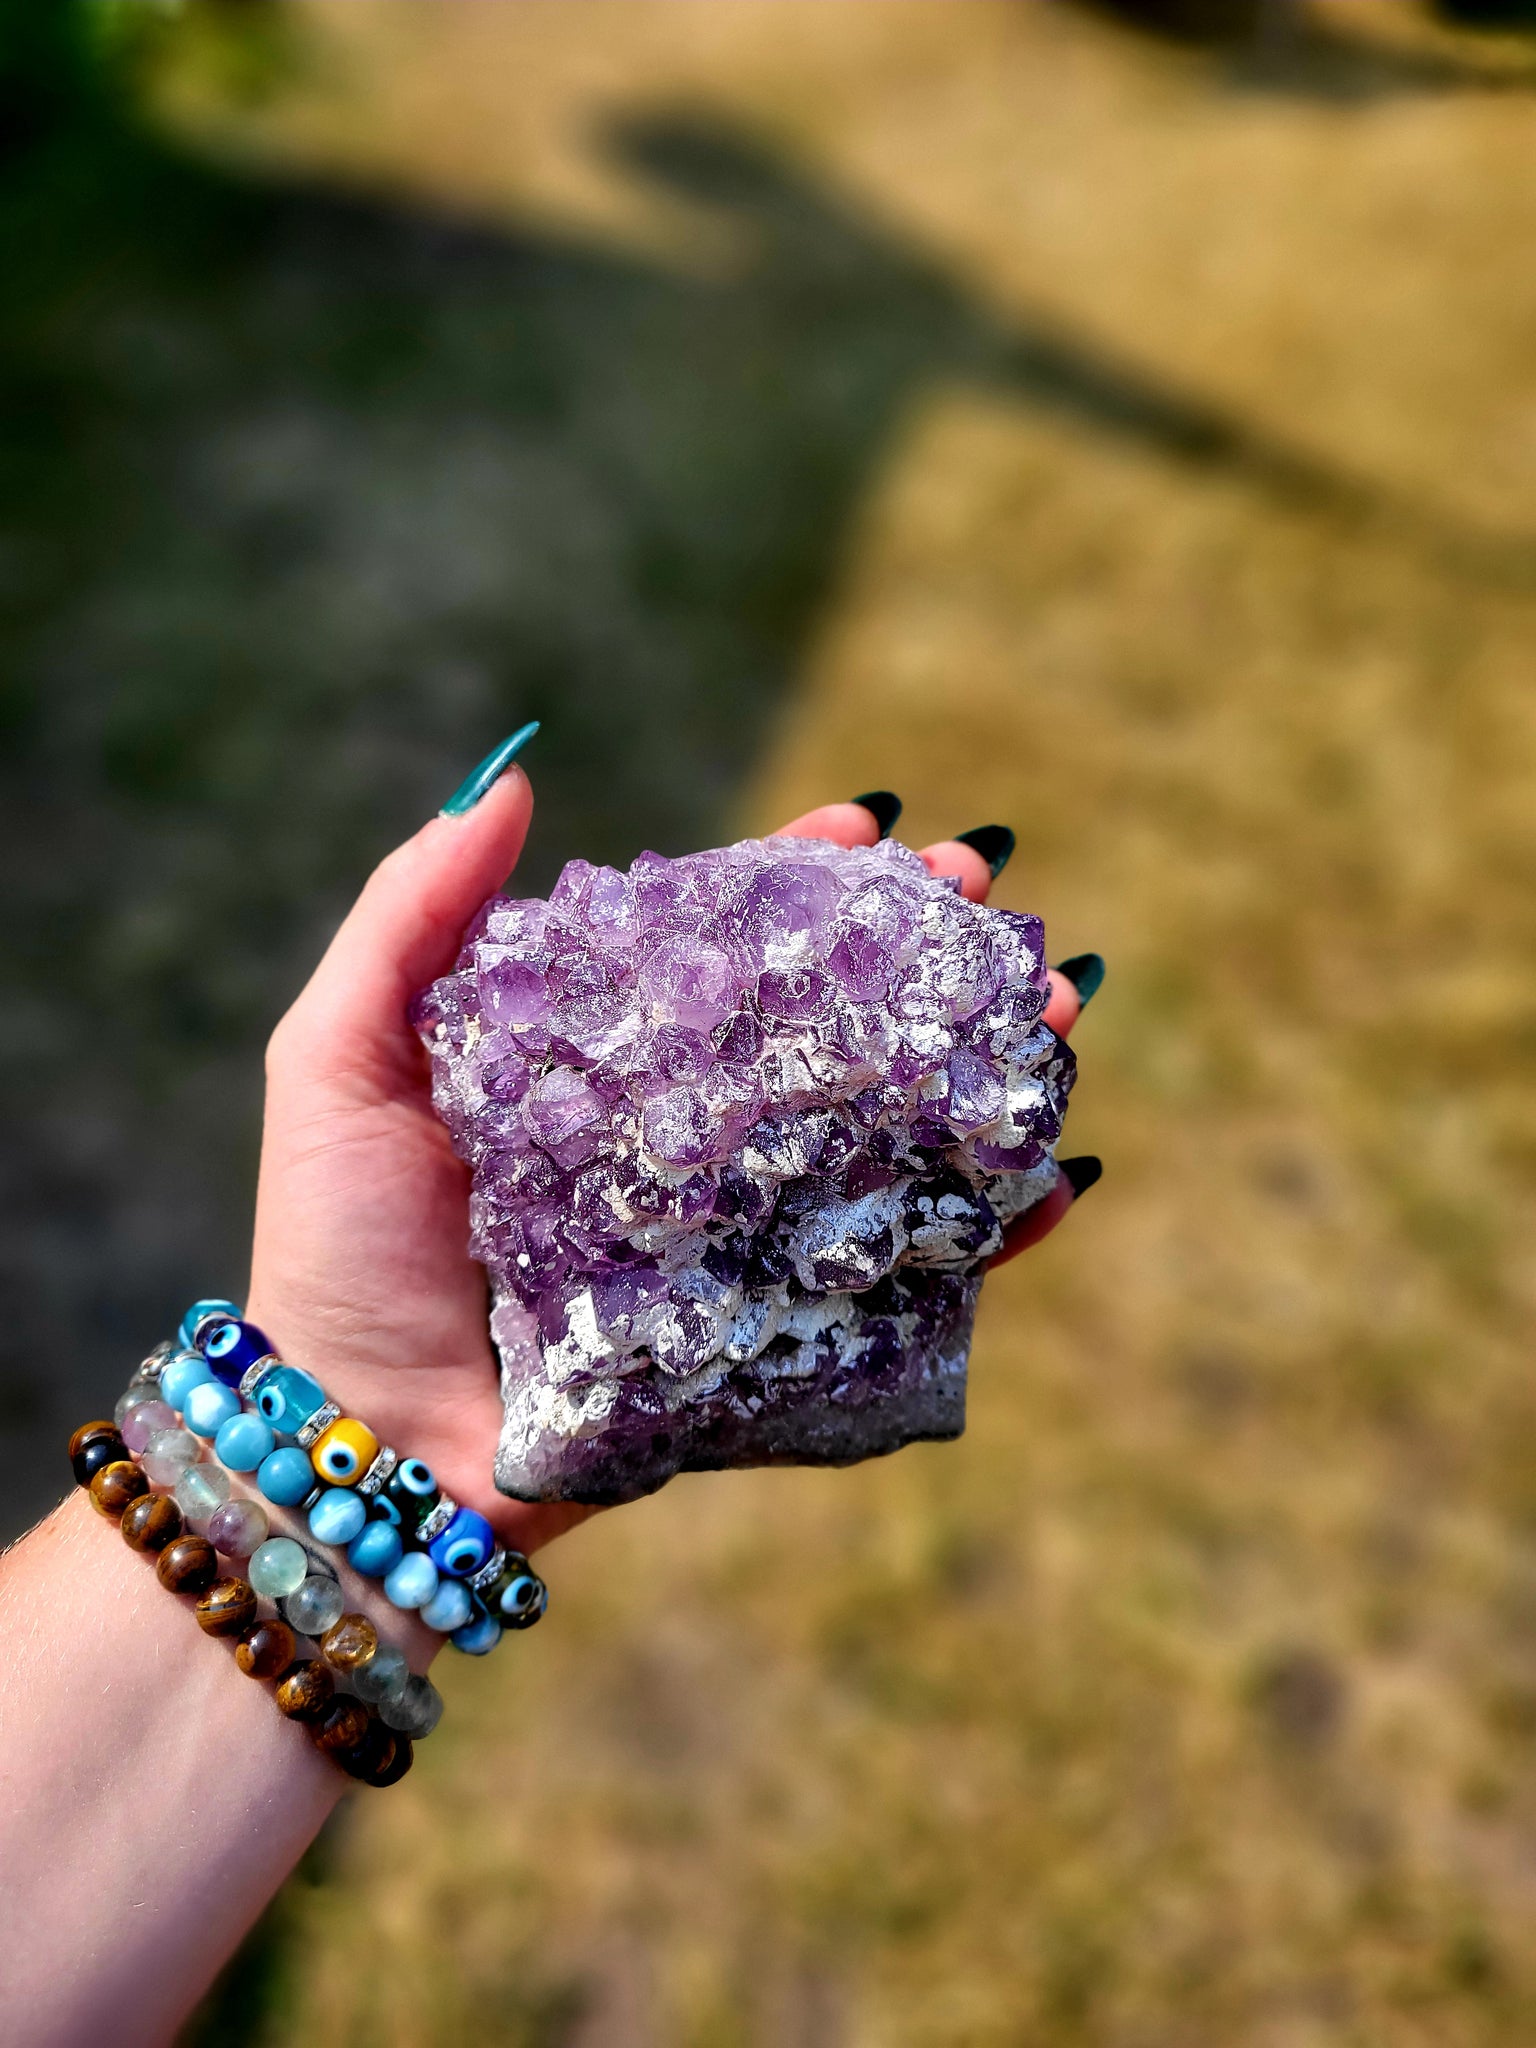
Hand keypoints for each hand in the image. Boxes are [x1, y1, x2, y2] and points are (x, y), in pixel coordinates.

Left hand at [246, 772, 1089, 1559]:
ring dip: (981, 1065)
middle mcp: (684, 1139)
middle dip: (920, 953)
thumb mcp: (341, 1058)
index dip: (798, 879)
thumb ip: (409, 919)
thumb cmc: (335, 1249)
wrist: (355, 1446)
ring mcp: (738, 1236)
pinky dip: (989, 1233)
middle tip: (993, 897)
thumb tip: (513, 781)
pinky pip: (902, 1279)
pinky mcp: (773, 1337)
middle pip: (828, 1023)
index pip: (723, 946)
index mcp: (603, 1061)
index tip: (872, 826)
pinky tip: (1056, 1176)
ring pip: (888, 1131)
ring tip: (1056, 1003)